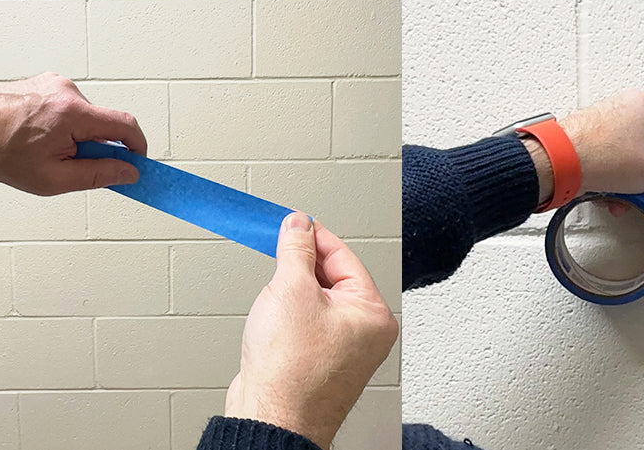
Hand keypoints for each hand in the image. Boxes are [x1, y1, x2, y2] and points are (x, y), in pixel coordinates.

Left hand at [0, 72, 147, 195]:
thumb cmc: (1, 154)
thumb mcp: (54, 178)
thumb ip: (98, 175)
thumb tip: (128, 172)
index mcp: (71, 113)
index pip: (125, 126)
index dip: (138, 146)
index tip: (137, 162)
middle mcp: (66, 91)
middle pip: (104, 122)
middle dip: (98, 146)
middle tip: (75, 165)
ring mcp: (55, 84)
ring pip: (86, 115)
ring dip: (79, 135)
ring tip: (49, 149)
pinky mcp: (47, 82)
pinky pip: (70, 106)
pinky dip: (65, 124)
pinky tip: (42, 136)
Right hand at [224, 213, 398, 448]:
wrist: (271, 418)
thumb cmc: (290, 372)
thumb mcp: (290, 289)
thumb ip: (295, 250)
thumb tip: (298, 226)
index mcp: (373, 314)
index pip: (345, 257)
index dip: (314, 236)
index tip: (292, 224)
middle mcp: (366, 333)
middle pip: (332, 278)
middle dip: (301, 267)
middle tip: (278, 254)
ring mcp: (344, 351)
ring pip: (316, 302)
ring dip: (292, 293)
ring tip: (274, 300)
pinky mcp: (321, 363)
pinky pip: (307, 325)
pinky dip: (288, 317)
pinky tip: (273, 322)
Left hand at [526, 89, 643, 207]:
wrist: (561, 162)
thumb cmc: (606, 152)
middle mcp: (622, 113)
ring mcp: (601, 130)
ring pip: (627, 167)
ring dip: (630, 191)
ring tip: (626, 202)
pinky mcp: (584, 147)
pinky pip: (607, 169)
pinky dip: (611, 187)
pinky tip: (610, 200)